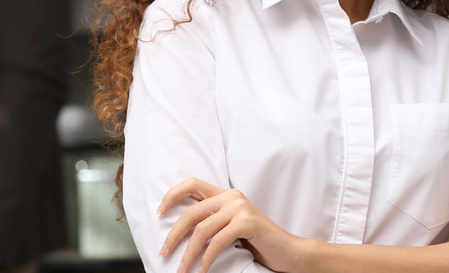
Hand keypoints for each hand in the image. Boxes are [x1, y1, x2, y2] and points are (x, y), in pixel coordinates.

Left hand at [158, 178, 312, 272]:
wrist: (290, 252)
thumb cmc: (259, 243)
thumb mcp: (232, 227)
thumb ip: (214, 221)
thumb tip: (180, 231)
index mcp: (226, 194)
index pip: (192, 184)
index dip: (172, 195)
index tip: (159, 212)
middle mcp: (232, 196)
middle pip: (191, 212)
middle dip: (174, 234)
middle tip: (164, 251)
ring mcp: (240, 207)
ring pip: (202, 230)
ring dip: (188, 253)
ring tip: (182, 269)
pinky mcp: (248, 222)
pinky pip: (218, 241)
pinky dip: (207, 258)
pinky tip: (202, 270)